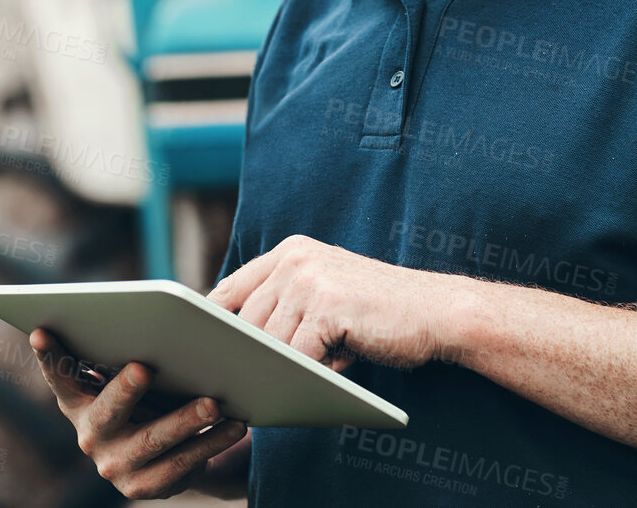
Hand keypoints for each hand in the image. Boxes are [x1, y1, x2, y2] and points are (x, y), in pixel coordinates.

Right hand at [30, 328, 247, 498]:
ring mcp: (115, 465)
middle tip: (144, 368)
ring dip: (185, 420)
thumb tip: (163, 326)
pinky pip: (182, 463)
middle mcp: (90, 435)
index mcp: (80, 402)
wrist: (168, 456)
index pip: (61, 376)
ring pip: (153, 440)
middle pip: (107, 411)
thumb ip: (132, 359)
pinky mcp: (144, 486)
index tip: (41, 331)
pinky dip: (211, 442)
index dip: (50, 356)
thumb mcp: (133, 380)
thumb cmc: (149, 399)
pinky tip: (235, 425)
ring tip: (214, 402)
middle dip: (125, 390)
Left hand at [207, 234, 469, 370]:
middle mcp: (295, 260)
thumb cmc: (379, 314)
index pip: (231, 289)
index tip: (200, 352)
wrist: (436, 311)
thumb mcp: (326, 296)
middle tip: (239, 384)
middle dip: (245, 357)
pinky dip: (304, 375)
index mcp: (290, 252)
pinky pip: (297, 357)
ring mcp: (311, 281)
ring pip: (269, 344)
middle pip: (245, 323)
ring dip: (277, 369)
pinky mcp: (328, 308)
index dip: (211, 324)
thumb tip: (234, 348)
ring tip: (284, 384)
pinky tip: (317, 378)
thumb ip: (286, 307)